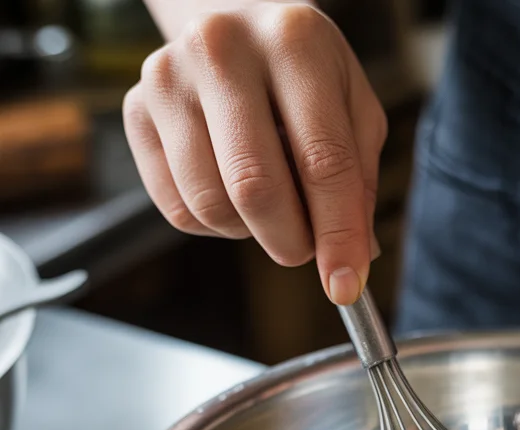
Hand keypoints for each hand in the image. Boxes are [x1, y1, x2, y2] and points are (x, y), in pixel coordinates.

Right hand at [123, 2, 385, 303]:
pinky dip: (215, 224)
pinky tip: (231, 191)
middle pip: (255, 187)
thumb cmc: (304, 75)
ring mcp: (168, 77)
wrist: (235, 22)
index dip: (337, 235)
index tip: (345, 286)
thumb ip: (358, 183)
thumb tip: (354, 259)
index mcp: (294, 42)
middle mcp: (223, 49)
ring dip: (250, 232)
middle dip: (290, 242)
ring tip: (270, 202)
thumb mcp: (354, 111)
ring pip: (211, 205)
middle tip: (305, 250)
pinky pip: (178, 209)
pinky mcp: (135, 109)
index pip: (322, 161)